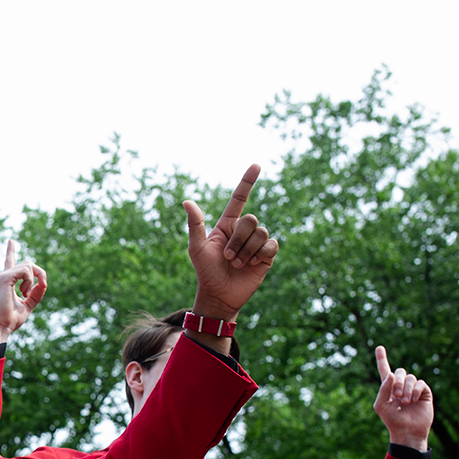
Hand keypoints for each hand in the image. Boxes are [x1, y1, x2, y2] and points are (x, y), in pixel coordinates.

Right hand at [0, 239, 47, 343]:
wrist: (1, 326)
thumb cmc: (11, 319)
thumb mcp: (28, 305)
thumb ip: (35, 294)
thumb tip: (43, 283)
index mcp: (8, 282)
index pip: (10, 262)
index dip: (10, 251)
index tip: (10, 241)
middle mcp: (4, 276)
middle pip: (28, 263)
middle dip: (40, 273)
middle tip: (42, 286)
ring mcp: (3, 275)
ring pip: (28, 265)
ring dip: (34, 279)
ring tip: (26, 293)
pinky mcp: (4, 277)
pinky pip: (25, 270)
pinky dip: (30, 281)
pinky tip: (24, 292)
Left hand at [184, 164, 278, 320]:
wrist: (219, 294)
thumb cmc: (205, 271)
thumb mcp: (196, 248)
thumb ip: (194, 225)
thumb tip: (187, 201)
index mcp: (227, 224)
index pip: (240, 198)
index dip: (247, 181)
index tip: (257, 165)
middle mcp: (243, 231)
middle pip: (251, 220)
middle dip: (238, 240)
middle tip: (227, 256)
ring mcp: (256, 243)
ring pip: (260, 233)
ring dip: (246, 251)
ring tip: (236, 263)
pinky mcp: (266, 255)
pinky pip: (271, 245)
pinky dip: (260, 255)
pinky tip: (252, 265)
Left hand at [372, 346, 432, 450]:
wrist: (407, 431)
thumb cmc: (392, 420)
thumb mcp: (381, 405)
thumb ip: (383, 389)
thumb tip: (390, 374)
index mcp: (388, 388)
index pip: (384, 370)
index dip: (382, 359)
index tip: (379, 347)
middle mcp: (401, 386)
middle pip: (399, 371)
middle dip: (397, 382)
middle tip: (396, 395)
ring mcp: (413, 389)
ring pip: (410, 377)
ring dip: (406, 388)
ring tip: (405, 402)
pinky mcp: (424, 392)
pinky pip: (420, 384)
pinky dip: (415, 391)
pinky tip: (412, 400)